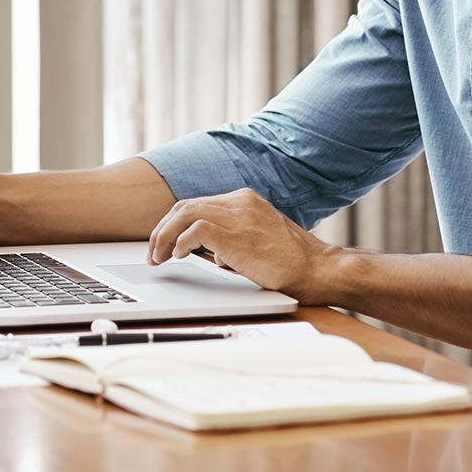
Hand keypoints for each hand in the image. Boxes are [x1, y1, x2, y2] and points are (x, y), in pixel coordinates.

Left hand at [145, 187, 336, 300]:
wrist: (317, 270)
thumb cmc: (291, 263)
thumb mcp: (258, 240)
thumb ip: (231, 238)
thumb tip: (206, 251)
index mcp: (245, 200)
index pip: (197, 204)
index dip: (173, 224)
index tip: (163, 243)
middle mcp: (240, 202)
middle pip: (185, 206)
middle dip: (162, 230)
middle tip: (153, 253)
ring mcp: (239, 216)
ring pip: (185, 213)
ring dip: (164, 236)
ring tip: (158, 257)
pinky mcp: (237, 235)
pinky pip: (196, 230)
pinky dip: (180, 242)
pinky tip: (179, 256)